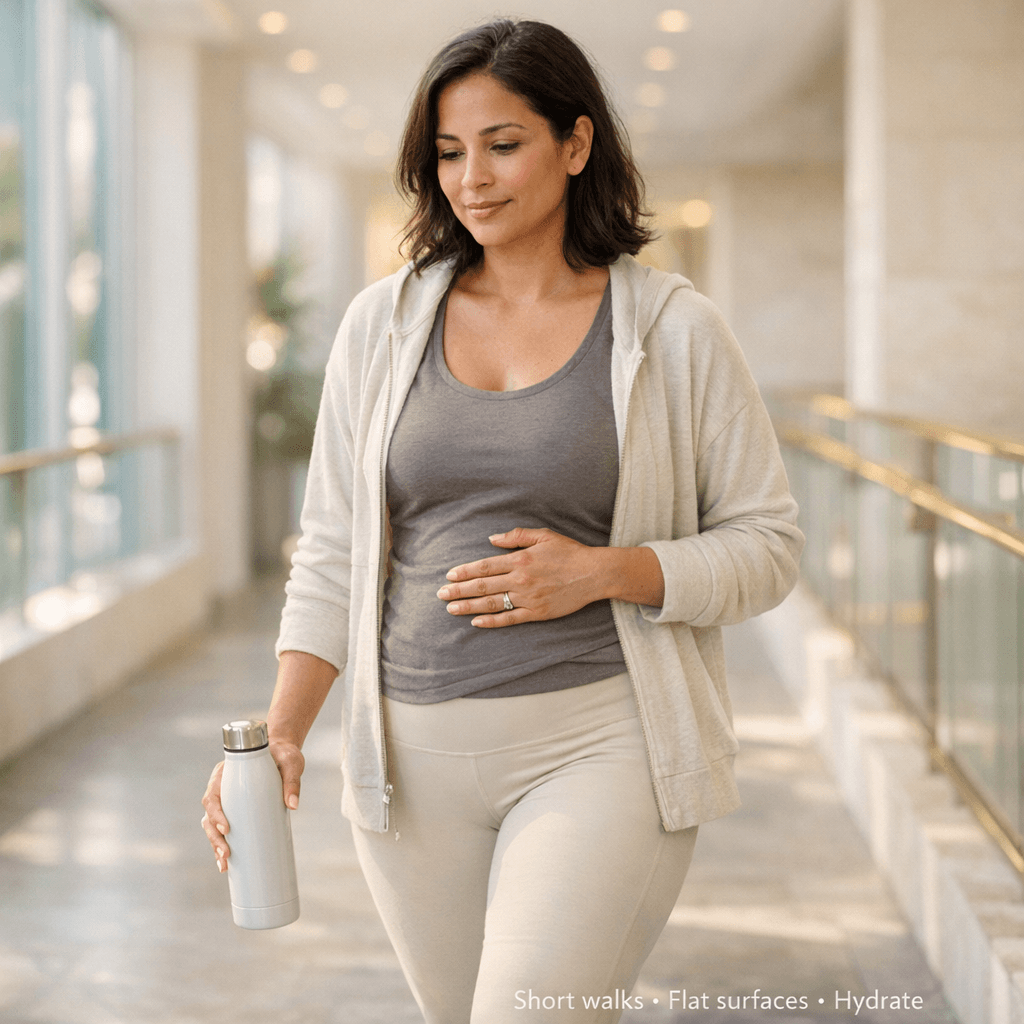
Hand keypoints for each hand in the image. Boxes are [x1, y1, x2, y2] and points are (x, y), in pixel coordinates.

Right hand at [200, 740, 304, 872]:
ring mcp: (227, 799)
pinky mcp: (235, 809)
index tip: (226, 828)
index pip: (213, 795)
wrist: (282, 752)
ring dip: (215, 845)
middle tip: (227, 854)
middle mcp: (222, 786)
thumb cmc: (283, 754)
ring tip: (224, 864)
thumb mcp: (290, 763)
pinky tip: (226, 863)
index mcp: (226, 772)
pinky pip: (223, 828)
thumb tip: (293, 805)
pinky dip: (222, 844)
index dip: (215, 813)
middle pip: (209, 814)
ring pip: (212, 825)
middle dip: (214, 837)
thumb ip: (292, 781)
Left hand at [437, 527, 604, 627]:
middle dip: (459, 590)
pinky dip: (492, 621)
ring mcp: (528, 598)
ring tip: (451, 609)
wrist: (594, 574)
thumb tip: (491, 539)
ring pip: (492, 604)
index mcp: (520, 559)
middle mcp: (520, 580)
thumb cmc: (570, 552)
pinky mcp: (537, 613)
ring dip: (469, 606)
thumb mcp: (544, 536)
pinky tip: (476, 622)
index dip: (465, 571)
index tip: (449, 575)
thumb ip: (516, 536)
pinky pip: (510, 619)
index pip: (485, 566)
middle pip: (483, 586)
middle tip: (441, 594)